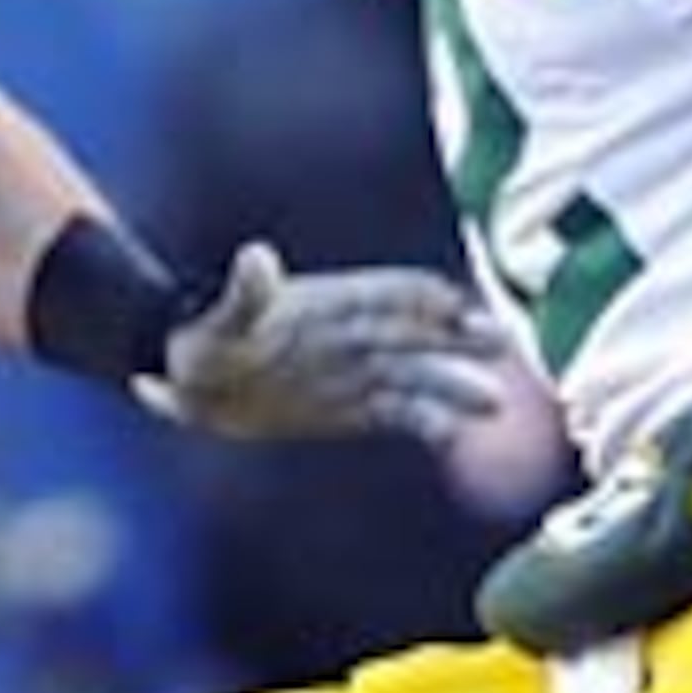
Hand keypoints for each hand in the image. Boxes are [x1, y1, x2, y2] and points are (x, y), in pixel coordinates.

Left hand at [144, 242, 505, 443]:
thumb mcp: (219, 323)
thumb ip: (245, 295)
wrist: (190, 382)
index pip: (389, 293)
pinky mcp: (353, 409)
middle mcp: (354, 334)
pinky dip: (426, 420)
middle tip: (500, 347)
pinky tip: (451, 434)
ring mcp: (358, 372)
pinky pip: (398, 412)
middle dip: (458, 340)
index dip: (424, 298)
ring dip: (453, 386)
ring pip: (417, 375)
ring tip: (492, 403)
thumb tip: (256, 258)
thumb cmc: (202, 342)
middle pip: (417, 334)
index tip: (460, 307)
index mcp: (331, 302)